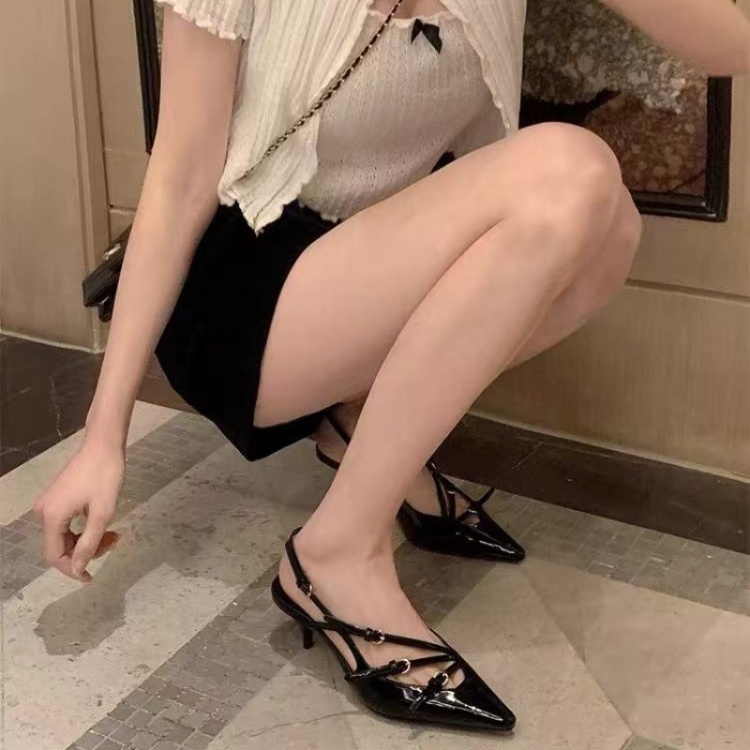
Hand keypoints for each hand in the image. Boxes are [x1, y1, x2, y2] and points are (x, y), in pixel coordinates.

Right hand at [32, 438, 123, 581]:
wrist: (103, 445)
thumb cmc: (105, 476)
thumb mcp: (102, 513)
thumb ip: (89, 544)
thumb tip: (78, 569)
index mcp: (51, 516)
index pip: (54, 555)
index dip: (72, 569)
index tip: (91, 577)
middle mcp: (43, 512)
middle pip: (60, 546)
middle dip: (86, 552)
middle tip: (113, 543)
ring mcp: (49, 504)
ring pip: (65, 535)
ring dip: (88, 540)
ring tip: (114, 535)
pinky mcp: (57, 498)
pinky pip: (67, 524)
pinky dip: (84, 529)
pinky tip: (104, 527)